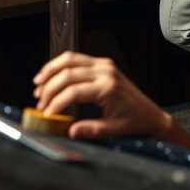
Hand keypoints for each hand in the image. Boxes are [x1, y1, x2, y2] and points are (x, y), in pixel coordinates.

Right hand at [32, 52, 172, 140]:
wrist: (151, 115)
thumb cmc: (135, 122)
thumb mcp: (113, 130)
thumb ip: (90, 129)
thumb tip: (70, 131)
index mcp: (108, 88)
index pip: (73, 92)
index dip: (55, 103)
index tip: (46, 114)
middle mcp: (105, 72)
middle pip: (67, 73)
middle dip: (49, 88)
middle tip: (39, 102)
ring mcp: (104, 65)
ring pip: (69, 59)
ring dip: (50, 70)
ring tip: (38, 85)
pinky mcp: (103, 64)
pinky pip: (77, 58)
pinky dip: (61, 65)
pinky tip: (50, 75)